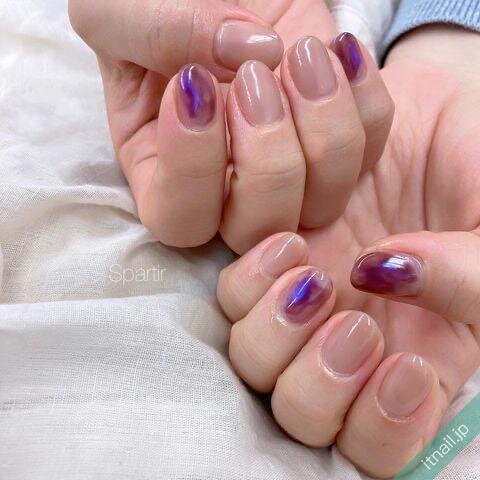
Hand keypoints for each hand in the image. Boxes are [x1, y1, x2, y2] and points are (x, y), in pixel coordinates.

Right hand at [69, 0, 392, 251]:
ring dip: (324, 132)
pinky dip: (366, 107)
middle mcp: (226, 186)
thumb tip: (246, 53)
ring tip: (307, 53)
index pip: (177, 217)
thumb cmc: (158, 0)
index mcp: (162, 171)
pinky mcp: (332, 144)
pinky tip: (341, 51)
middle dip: (268, 159)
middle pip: (256, 228)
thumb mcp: (121, 7)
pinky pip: (367, 156)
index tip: (196, 83)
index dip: (192, 168)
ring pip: (321, 206)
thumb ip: (153, 29)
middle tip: (259, 73)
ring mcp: (288, 171)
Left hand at [217, 26, 479, 477]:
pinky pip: (234, 295)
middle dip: (316, 385)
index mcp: (417, 356)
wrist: (432, 110)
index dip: (381, 427)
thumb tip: (389, 274)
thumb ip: (471, 276)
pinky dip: (249, 283)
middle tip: (352, 326)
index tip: (406, 366)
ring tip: (311, 278)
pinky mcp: (269, 257)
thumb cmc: (476, 169)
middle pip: (300, 411)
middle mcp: (351, 339)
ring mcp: (304, 301)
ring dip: (273, 334)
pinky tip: (286, 244)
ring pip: (254, 362)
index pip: (376, 441)